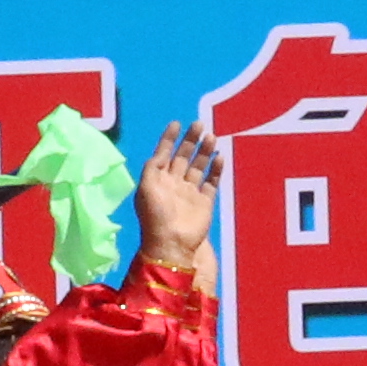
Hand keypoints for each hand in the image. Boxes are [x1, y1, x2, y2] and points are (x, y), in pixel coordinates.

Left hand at [135, 115, 221, 269]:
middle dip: (191, 140)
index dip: (169, 138)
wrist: (171, 242)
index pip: (164, 153)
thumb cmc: (155, 215)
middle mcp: (174, 184)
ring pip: (199, 167)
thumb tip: (161, 153)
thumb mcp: (146, 188)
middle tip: (199, 124)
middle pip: (183, 156)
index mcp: (158, 179)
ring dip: (204, 152)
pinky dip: (216, 170)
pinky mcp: (205, 203)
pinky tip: (220, 157)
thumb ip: (152, 167)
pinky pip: (212, 182)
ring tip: (211, 137)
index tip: (177, 123)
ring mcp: (190, 193)